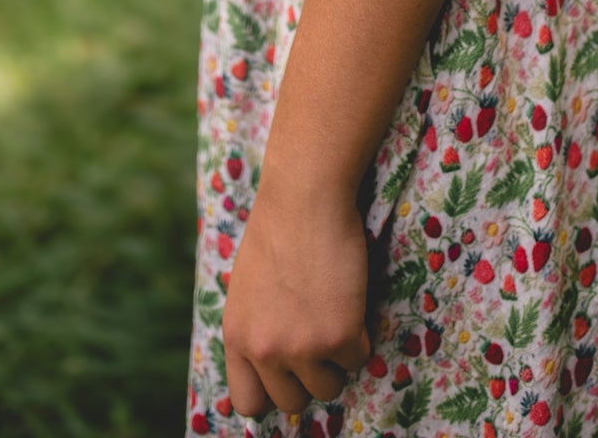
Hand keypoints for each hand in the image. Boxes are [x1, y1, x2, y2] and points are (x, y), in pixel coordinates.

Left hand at [223, 167, 371, 417]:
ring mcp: (301, 348)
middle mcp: (264, 350)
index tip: (289, 375)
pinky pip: (358, 359)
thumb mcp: (248, 288)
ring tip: (335, 316)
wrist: (305, 195)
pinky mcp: (338, 337)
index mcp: (236, 337)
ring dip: (336, 360)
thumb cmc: (279, 229)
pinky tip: (350, 300)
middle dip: (309, 377)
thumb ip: (255, 328)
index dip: (273, 392)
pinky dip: (360, 336)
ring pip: (328, 388)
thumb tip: (272, 362)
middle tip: (319, 341)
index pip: (248, 402)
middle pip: (292, 402)